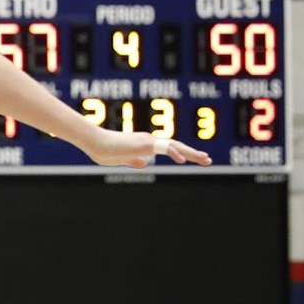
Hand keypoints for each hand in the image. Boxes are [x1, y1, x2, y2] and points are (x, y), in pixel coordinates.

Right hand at [84, 127, 212, 168]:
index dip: (182, 153)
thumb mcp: (122, 159)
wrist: (94, 142)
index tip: (193, 158)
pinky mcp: (144, 144)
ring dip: (191, 153)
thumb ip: (134, 160)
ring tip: (205, 159)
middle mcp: (149, 140)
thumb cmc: (104, 150)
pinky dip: (174, 153)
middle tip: (208, 160)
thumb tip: (145, 163)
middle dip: (193, 153)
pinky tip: (183, 160)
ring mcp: (148, 141)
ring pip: (175, 145)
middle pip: (177, 146)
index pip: (169, 148)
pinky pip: (163, 148)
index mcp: (145, 144)